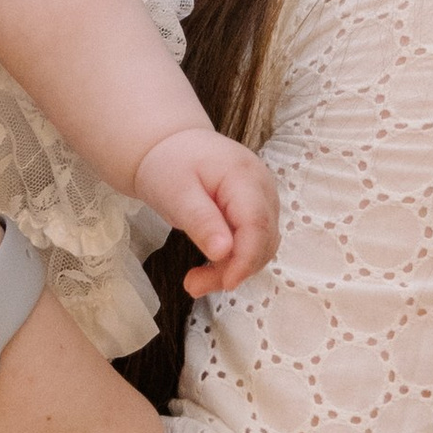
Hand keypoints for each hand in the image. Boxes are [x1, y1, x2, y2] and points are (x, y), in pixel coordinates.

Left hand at [131, 127, 280, 297]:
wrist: (169, 146)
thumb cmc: (169, 165)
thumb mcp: (176, 193)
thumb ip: (200, 221)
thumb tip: (224, 253)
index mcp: (244, 176)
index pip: (257, 224)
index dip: (246, 259)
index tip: (226, 283)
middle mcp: (262, 188)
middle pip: (262, 240)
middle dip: (234, 269)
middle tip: (192, 285)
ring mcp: (263, 199)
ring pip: (261, 247)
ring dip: (232, 269)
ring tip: (194, 281)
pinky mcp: (255, 211)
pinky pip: (252, 243)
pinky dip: (233, 261)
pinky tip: (208, 268)